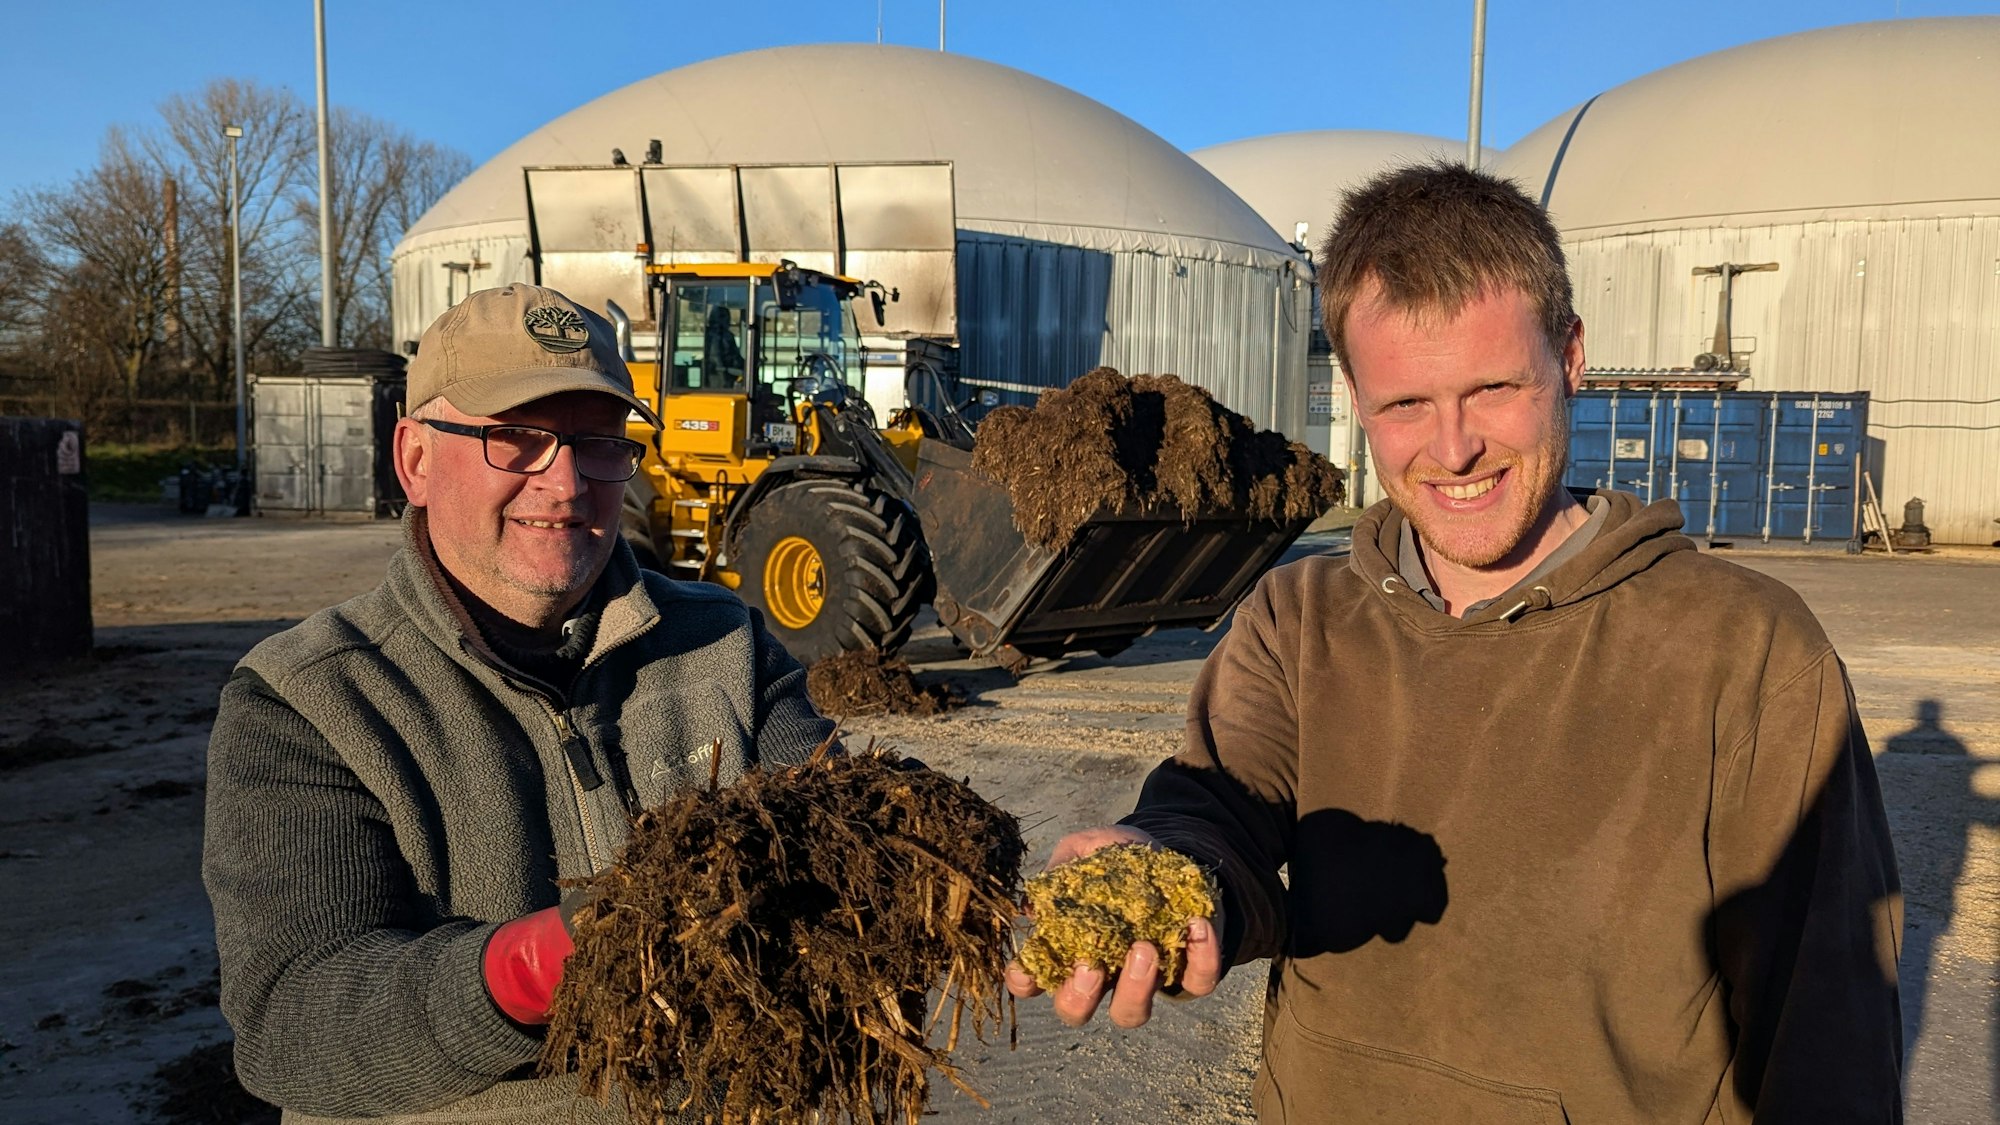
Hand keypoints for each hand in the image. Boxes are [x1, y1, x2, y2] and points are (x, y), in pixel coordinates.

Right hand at [1003, 825, 1224, 1028]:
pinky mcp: (1190, 973)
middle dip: (1078, 997)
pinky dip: (1200, 959)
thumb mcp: (1088, 848)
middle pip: (1076, 1011)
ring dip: (1136, 988)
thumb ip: (1062, 867)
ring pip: (1131, 1013)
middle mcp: (1101, 974)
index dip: (1025, 982)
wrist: (1174, 854)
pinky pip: (1197, 982)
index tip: (1028, 971)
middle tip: (1091, 968)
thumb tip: (1035, 903)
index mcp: (1068, 947)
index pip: (1033, 979)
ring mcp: (1144, 981)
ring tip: (1144, 947)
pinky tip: (1196, 925)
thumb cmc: (1119, 858)